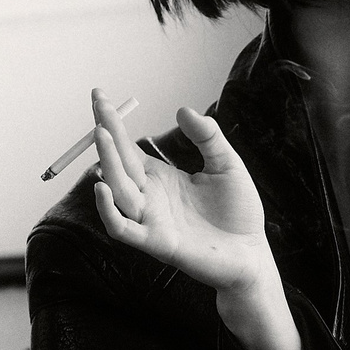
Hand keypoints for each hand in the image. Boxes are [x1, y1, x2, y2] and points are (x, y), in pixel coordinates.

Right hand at [87, 87, 271, 296]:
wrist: (251, 254)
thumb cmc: (239, 213)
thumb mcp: (227, 165)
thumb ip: (208, 137)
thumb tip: (182, 110)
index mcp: (161, 178)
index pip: (128, 148)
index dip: (113, 124)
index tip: (100, 96)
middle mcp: (149, 197)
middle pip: (118, 162)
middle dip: (105, 134)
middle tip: (98, 106)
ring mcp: (150, 219)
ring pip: (117, 189)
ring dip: (107, 162)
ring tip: (102, 133)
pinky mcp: (156, 242)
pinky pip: (122, 228)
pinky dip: (108, 210)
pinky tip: (103, 186)